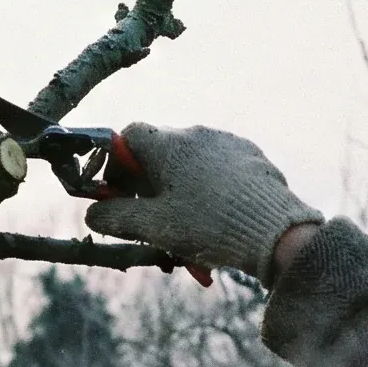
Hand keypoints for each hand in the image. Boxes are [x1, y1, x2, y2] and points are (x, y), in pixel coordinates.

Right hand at [86, 123, 323, 283]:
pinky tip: (217, 219)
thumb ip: (115, 217)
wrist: (275, 232)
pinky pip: (218, 169)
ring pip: (190, 163)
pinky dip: (209, 189)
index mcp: (168, 145)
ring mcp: (227, 143)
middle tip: (153, 218)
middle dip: (150, 184)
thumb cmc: (208, 226)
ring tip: (188, 228)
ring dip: (180, 189)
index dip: (117, 165)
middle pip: (159, 152)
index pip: (128, 136)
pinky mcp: (251, 157)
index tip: (120, 194)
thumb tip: (92, 212)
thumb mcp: (153, 226)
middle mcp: (197, 134)